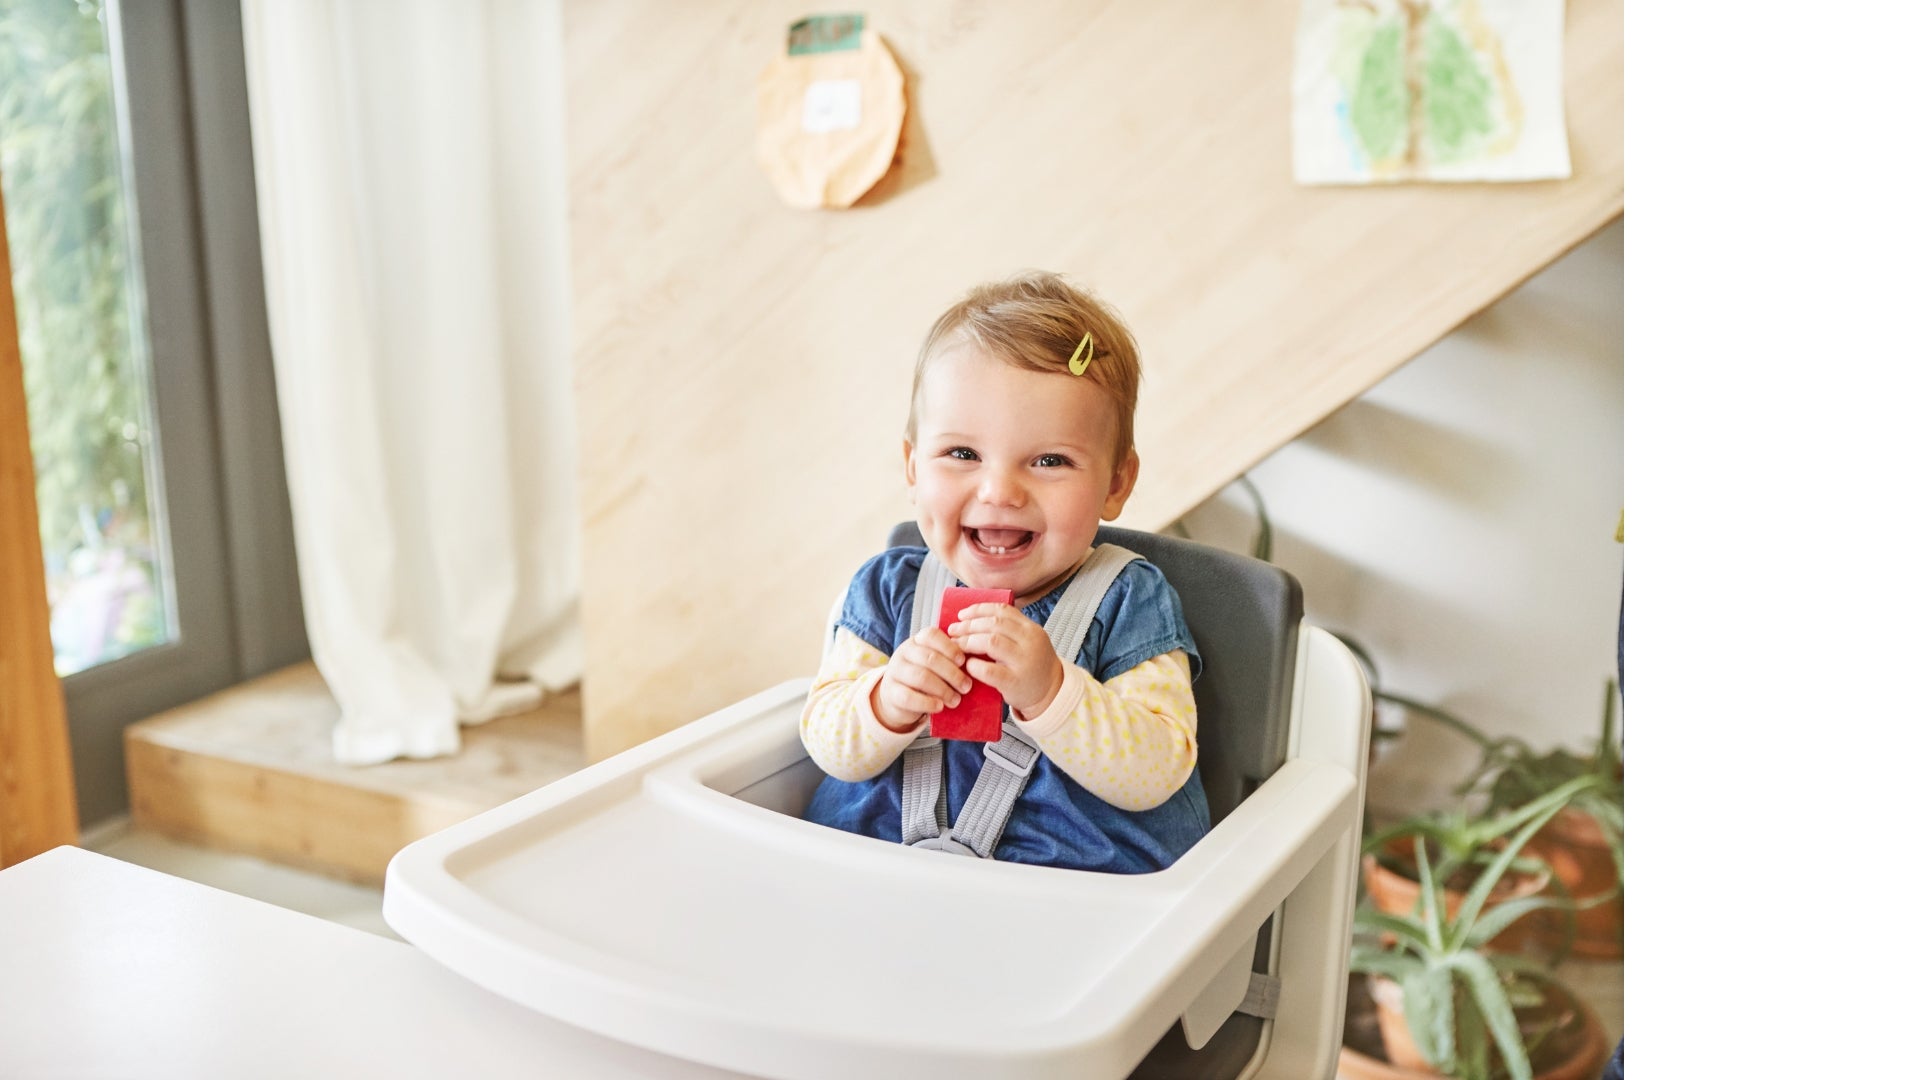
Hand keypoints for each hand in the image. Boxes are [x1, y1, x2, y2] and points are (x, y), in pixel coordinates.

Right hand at [872, 626, 972, 732]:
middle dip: (952, 673)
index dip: (950, 648)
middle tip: (966, 686)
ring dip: (943, 690)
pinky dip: (927, 703)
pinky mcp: (891, 693)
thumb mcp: (935, 663)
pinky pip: (909, 697)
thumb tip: (975, 665)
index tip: (964, 661)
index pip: (932, 636)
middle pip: (930, 658)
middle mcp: (904, 652)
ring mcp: (895, 672)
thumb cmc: (925, 677)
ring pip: (921, 678)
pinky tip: (939, 707)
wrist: (898, 697)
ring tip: (956, 700)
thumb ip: (949, 659)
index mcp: (917, 640)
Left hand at [945, 604, 1063, 719]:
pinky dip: (975, 666)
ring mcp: (1024, 662)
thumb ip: (1008, 630)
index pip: (1002, 611)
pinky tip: (968, 665)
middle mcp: (1030, 642)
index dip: (978, 610)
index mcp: (1031, 629)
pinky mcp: (1015, 682)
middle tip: (953, 630)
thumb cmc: (1032, 666)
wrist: (1051, 693)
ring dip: (968, 641)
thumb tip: (971, 619)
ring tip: (956, 645)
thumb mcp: (1027, 642)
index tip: (962, 614)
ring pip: (991, 642)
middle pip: (994, 624)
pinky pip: (990, 670)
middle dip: (969, 626)